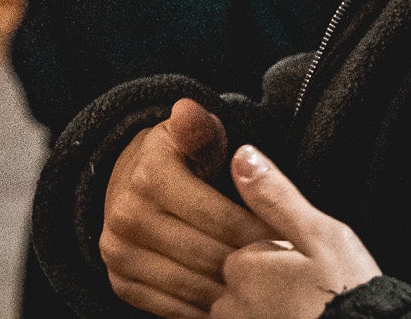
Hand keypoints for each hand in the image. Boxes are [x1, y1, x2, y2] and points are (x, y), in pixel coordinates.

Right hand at [100, 99, 272, 318]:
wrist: (130, 183)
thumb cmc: (179, 159)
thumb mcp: (195, 136)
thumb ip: (201, 128)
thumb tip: (189, 112)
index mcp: (149, 176)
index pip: (222, 218)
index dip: (261, 231)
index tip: (292, 242)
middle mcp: (126, 215)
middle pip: (210, 256)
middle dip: (251, 266)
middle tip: (285, 272)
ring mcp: (118, 252)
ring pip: (193, 287)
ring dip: (232, 293)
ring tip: (264, 291)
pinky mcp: (119, 280)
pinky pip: (171, 308)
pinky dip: (204, 310)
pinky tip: (230, 302)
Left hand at [211, 145, 380, 318]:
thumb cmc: (352, 295)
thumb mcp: (324, 236)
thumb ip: (277, 196)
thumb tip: (243, 155)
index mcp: (244, 267)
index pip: (245, 254)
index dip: (279, 260)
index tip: (309, 272)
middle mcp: (230, 306)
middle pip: (240, 286)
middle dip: (268, 288)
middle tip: (312, 296)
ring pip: (242, 314)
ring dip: (268, 310)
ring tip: (307, 310)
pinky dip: (268, 318)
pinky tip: (298, 316)